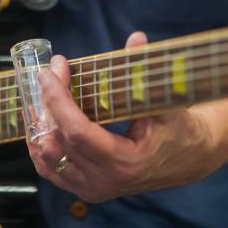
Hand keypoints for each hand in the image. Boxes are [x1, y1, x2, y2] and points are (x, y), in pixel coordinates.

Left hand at [27, 32, 220, 202]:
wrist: (189, 159)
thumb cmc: (179, 129)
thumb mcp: (166, 100)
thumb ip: (146, 72)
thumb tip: (136, 38)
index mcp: (125, 162)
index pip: (77, 132)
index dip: (57, 100)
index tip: (49, 73)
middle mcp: (105, 182)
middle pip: (58, 141)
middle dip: (47, 103)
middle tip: (48, 74)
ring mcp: (93, 189)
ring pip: (47, 157)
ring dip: (39, 124)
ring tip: (39, 93)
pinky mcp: (86, 189)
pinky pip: (51, 169)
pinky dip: (40, 144)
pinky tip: (40, 119)